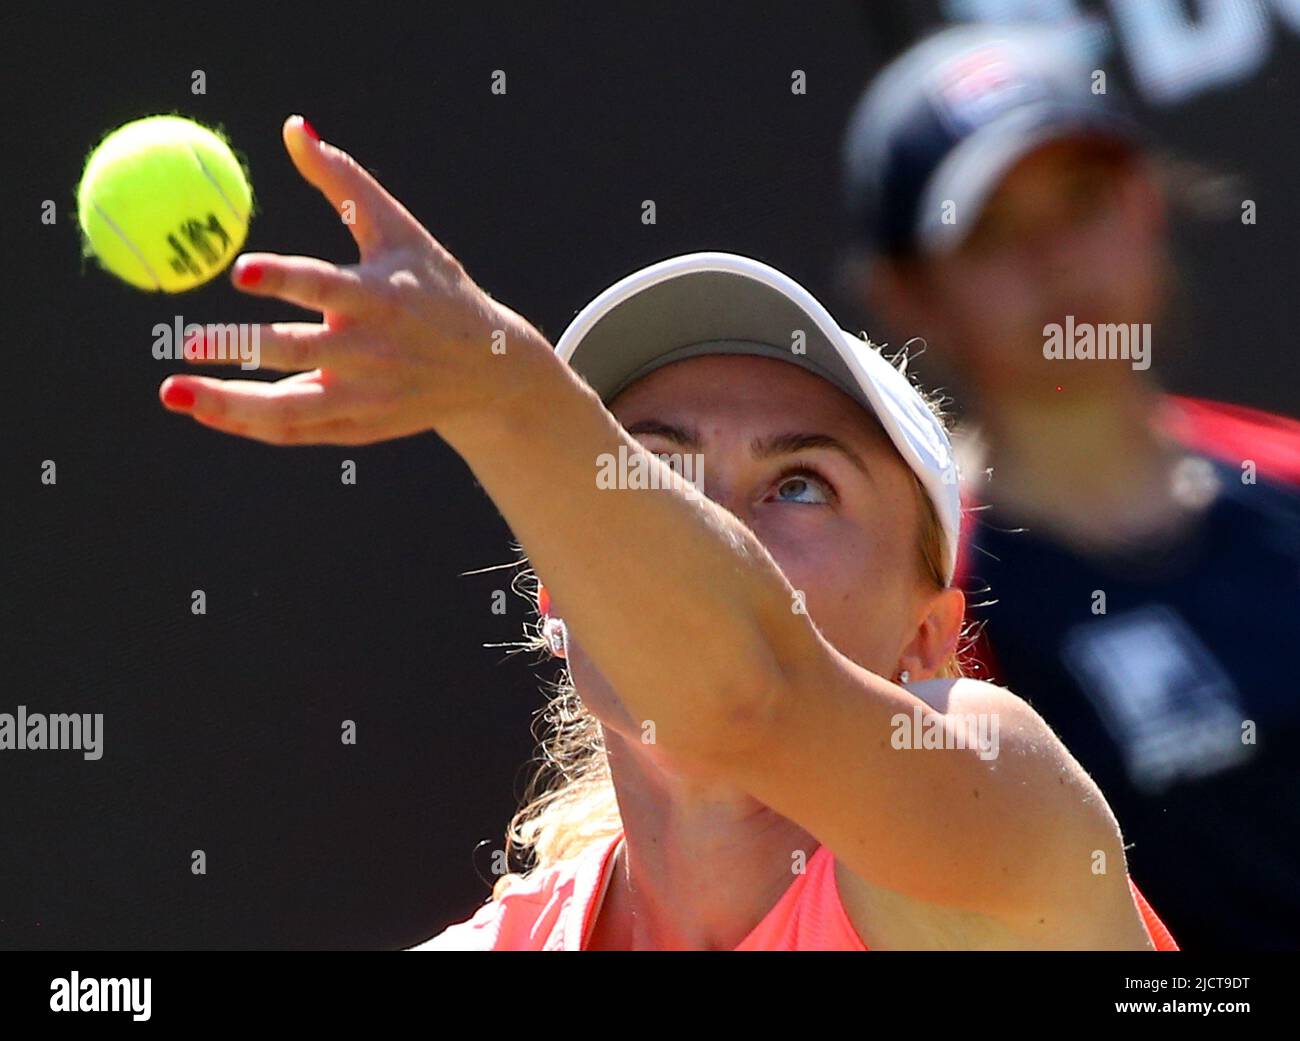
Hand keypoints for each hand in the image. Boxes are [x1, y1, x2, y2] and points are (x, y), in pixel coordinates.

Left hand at [159, 115, 546, 444]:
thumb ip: (344, 182)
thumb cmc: (436, 288)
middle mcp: (372, 352)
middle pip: (298, 352)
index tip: (241, 269)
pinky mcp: (360, 427)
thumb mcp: (401, 231)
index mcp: (381, 297)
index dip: (285, 280)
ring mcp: (365, 397)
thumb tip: (294, 127)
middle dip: (241, 347)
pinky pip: (297, 431)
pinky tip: (206, 410)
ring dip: (229, 404)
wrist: (490, 369)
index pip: (327, 287)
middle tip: (186, 341)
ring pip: (290, 408)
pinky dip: (250, 424)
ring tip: (172, 390)